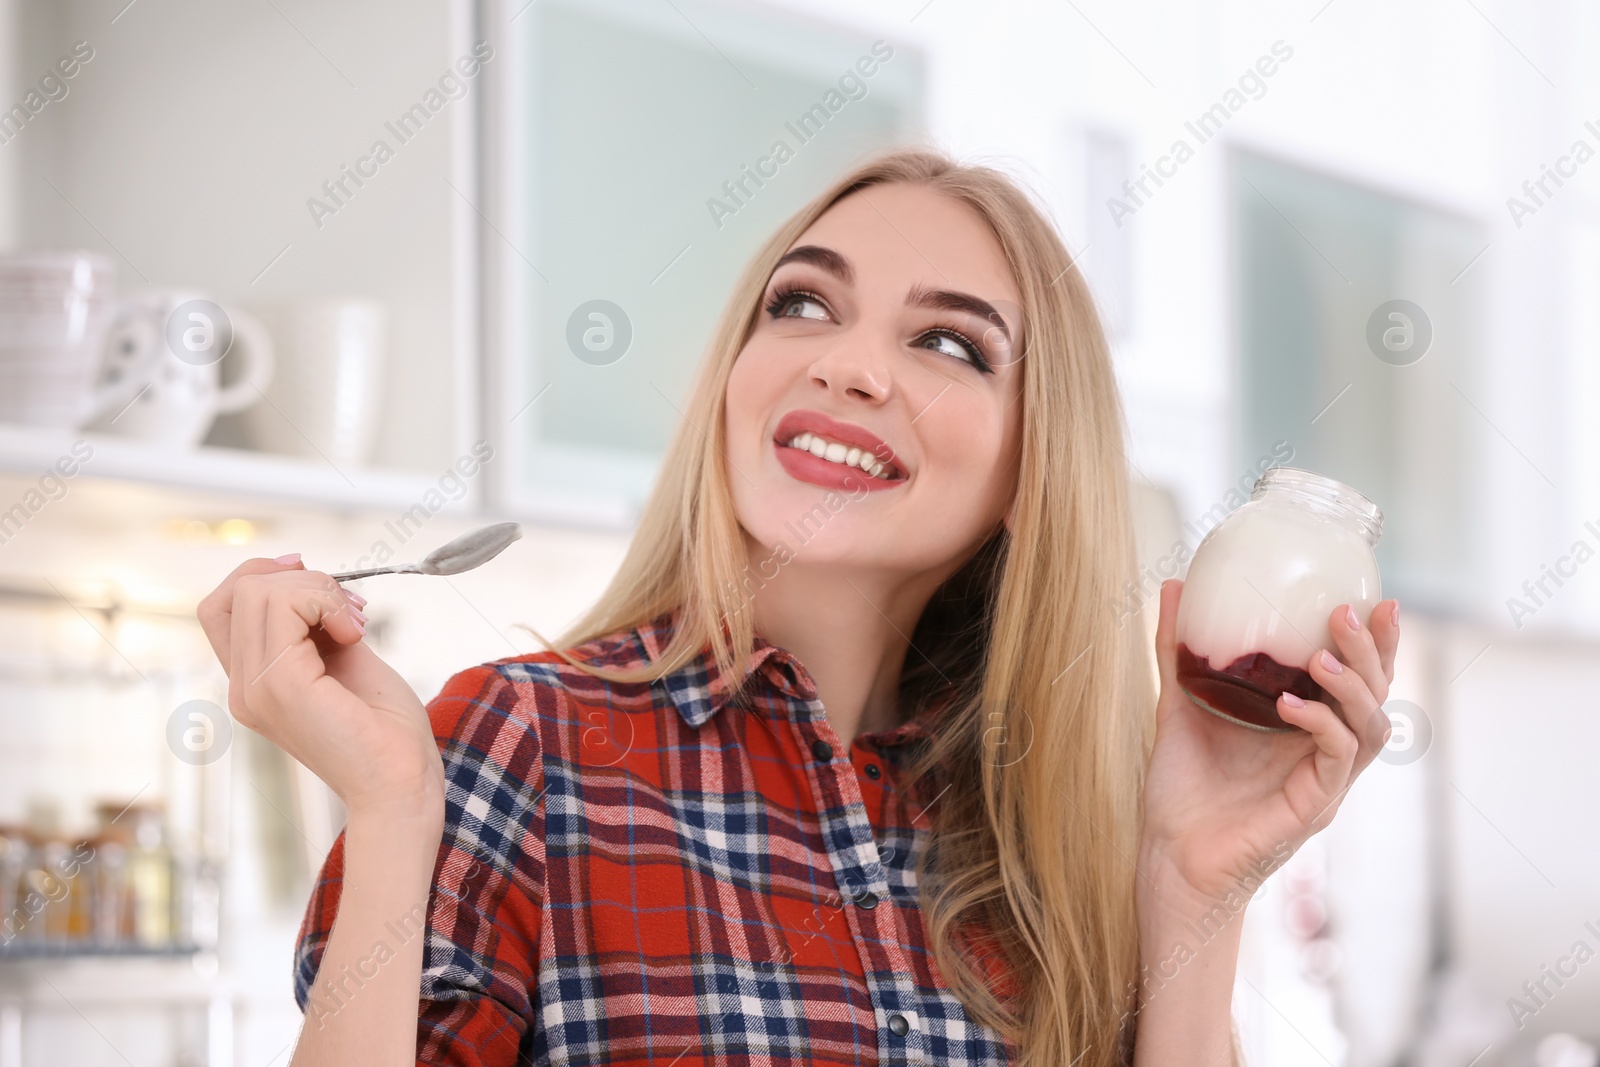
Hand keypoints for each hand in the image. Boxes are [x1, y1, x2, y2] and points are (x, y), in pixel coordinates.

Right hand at [196, 555, 443, 819]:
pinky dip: (324, 602)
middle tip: (351, 610)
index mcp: (254, 684)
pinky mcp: (279, 685)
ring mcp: (255, 688)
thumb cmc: (386, 730)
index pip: (222, 606)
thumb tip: (306, 577)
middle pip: (238, 590)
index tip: (323, 588)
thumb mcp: (347, 660)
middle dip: (301, 579)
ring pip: (258, 590)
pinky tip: (354, 633)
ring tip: (356, 624)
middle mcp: (243, 688)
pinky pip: (282, 606)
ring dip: (318, 589)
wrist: (402, 784)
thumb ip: (319, 625)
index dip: (266, 577)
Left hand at [1138, 578, 1399, 911]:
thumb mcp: (1179, 704)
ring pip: (1370, 725)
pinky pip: (1337, 759)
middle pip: (1377, 696)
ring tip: (1322, 655)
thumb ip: (1179, 651)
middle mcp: (1324, 753)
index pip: (1359, 679)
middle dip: (1372, 651)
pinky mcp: (1313, 807)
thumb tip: (1177, 585)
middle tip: (1347, 612)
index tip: (1374, 597)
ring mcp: (1324, 781)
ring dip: (1353, 685)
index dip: (1374, 642)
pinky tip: (1289, 703)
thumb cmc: (1181, 788)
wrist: (1168, 855)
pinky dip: (1321, 724)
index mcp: (1305, 728)